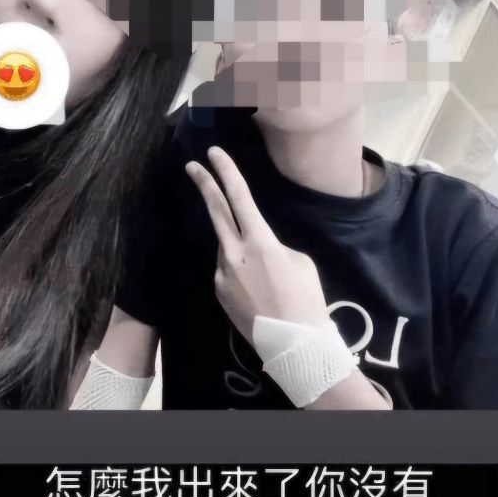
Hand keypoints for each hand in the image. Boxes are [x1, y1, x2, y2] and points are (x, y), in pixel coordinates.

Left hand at [185, 146, 330, 340]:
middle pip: (215, 210)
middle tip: (191, 166)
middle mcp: (235, 253)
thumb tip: (255, 246)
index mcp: (260, 241)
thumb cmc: (306, 299)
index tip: (213, 153)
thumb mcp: (298, 261)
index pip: (239, 197)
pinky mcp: (218, 291)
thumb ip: (271, 245)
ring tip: (265, 275)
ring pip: (226, 246)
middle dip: (204, 185)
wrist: (294, 344)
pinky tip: (257, 290)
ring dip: (239, 248)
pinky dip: (239, 271)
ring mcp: (222, 273)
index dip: (226, 172)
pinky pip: (227, 270)